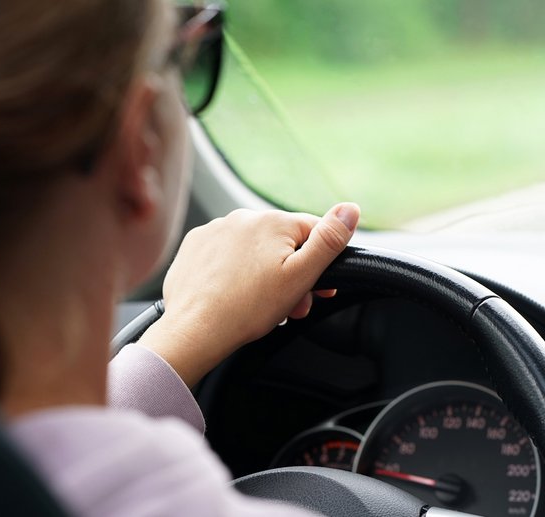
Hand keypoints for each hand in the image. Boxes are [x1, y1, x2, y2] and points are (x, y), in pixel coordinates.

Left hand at [136, 203, 359, 385]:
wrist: (194, 330)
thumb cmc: (246, 309)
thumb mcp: (300, 276)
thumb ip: (328, 241)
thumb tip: (351, 209)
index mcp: (273, 222)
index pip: (313, 232)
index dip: (321, 263)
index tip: (318, 289)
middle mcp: (243, 217)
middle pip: (283, 242)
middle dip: (291, 272)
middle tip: (290, 306)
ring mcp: (216, 229)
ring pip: (254, 248)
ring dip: (264, 272)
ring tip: (260, 305)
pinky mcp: (196, 245)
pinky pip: (226, 253)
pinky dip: (234, 270)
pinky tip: (234, 293)